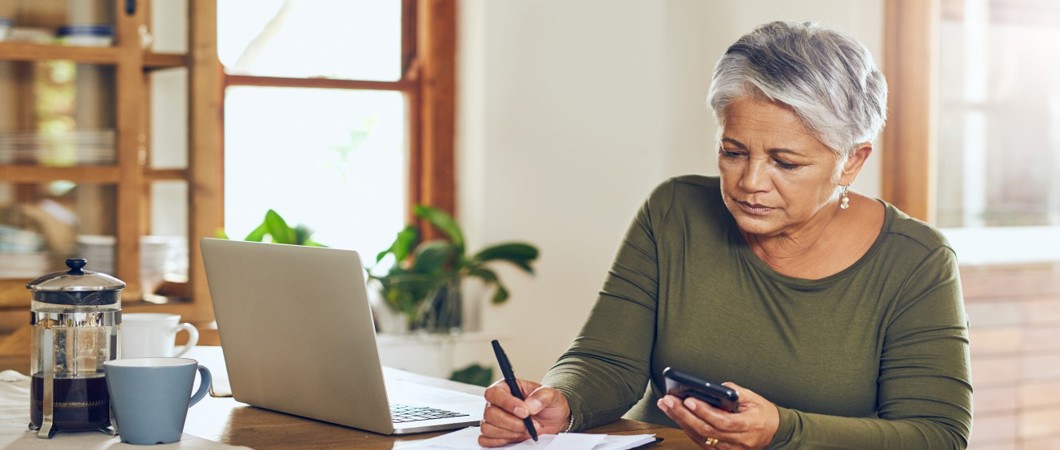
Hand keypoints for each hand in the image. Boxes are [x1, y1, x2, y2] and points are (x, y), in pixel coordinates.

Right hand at [478, 378, 570, 447]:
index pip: (495, 393)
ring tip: (526, 430)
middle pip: (490, 413)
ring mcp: (493, 419)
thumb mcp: (551, 395)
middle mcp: (496, 403)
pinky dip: (502, 441)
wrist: (552, 420)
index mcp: (506, 387)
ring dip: (510, 433)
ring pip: (488, 428)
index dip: (507, 403)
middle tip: (530, 425)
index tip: (524, 412)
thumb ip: (542, 397)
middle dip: (512, 423)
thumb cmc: (548, 404)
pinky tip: (516, 436)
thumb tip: (529, 405)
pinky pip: (486, 440)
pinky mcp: (493, 434)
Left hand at [657, 382, 778, 449]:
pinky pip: (701, 441)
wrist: (774, 431)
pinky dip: (687, 428)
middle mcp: (738, 441)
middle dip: (684, 414)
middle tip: (669, 400)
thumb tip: (715, 387)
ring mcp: (729, 449)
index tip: (688, 399)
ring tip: (667, 405)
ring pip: (700, 437)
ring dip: (681, 421)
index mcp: (748, 426)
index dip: (703, 411)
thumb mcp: (754, 397)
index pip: (722, 421)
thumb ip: (735, 391)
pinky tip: (676, 416)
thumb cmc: (764, 413)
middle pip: (706, 430)